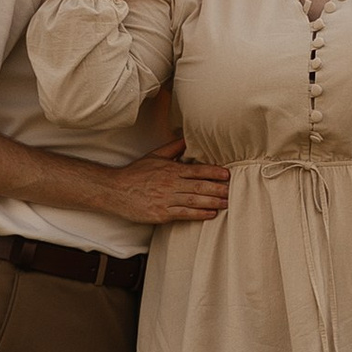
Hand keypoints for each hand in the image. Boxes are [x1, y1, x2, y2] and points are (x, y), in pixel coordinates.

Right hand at [94, 137, 229, 226]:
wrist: (115, 190)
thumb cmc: (136, 173)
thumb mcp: (154, 156)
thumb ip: (173, 148)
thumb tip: (187, 137)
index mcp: (171, 169)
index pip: (197, 170)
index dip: (214, 172)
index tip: (228, 174)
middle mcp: (170, 183)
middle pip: (200, 186)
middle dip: (219, 189)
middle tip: (236, 191)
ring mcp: (166, 199)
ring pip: (195, 200)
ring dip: (214, 202)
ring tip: (229, 203)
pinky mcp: (161, 213)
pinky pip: (184, 213)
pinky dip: (199, 214)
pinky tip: (211, 214)